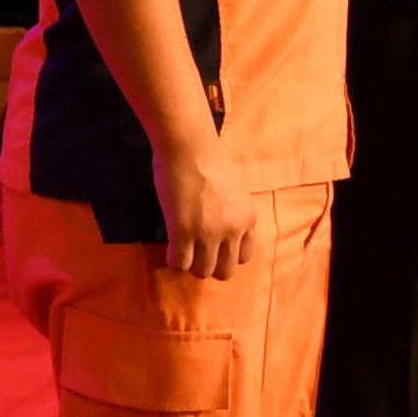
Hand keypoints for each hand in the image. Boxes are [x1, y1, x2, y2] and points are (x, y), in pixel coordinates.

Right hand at [156, 143, 258, 278]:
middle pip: (224, 271)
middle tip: (195, 253)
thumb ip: (233, 211)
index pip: (244, 257)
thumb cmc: (209, 158)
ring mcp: (208, 233)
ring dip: (190, 264)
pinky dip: (173, 260)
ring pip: (202, 271)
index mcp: (248, 218)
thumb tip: (223, 226)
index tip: (214, 247)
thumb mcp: (236, 190)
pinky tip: (170, 247)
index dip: (226, 254)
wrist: (189, 145)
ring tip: (181, 251)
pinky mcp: (183, 232)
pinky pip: (179, 263)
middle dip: (209, 265)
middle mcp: (232, 230)